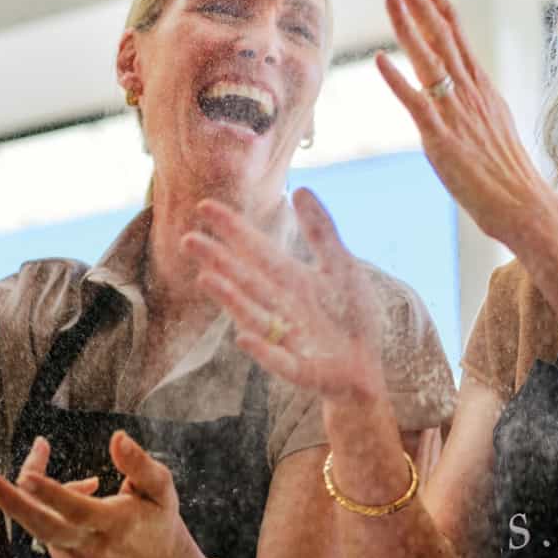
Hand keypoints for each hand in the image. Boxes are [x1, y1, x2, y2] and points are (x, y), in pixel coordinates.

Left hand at [0, 433, 209, 557]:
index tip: (27, 476)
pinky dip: (48, 496)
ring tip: (39, 449)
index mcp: (117, 525)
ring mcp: (72, 553)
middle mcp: (90, 543)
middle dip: (11, 502)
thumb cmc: (157, 516)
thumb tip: (117, 437)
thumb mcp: (162, 489)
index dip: (52, 493)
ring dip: (25, 487)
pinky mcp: (61, 556)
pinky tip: (81, 487)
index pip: (79, 510)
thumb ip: (140, 465)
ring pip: (36, 522)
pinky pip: (42, 520)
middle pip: (43, 526)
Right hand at [183, 187, 388, 404]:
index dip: (233, 229)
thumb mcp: (341, 266)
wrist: (368, 366)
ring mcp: (286, 338)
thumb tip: (300, 188)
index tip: (205, 206)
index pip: (256, 249)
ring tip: (207, 279)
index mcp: (290, 279)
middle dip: (219, 260)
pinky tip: (244, 337)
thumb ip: (321, 231)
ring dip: (231, 299)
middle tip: (188, 240)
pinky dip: (263, 350)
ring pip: (253, 315)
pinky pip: (279, 360)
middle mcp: (280, 306)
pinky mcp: (300, 369)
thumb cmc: (350, 316)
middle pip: (246, 279)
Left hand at [375, 0, 557, 247]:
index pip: (452, 24)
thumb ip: (468, 95)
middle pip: (442, 30)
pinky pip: (417, 105)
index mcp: (478, 81)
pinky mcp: (442, 139)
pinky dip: (399, 81)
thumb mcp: (489, 119)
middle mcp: (468, 88)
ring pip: (430, 59)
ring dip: (409, 24)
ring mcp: (456, 111)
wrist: (524, 205)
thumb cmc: (504, 169)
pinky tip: (380, 59)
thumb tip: (455, 77)